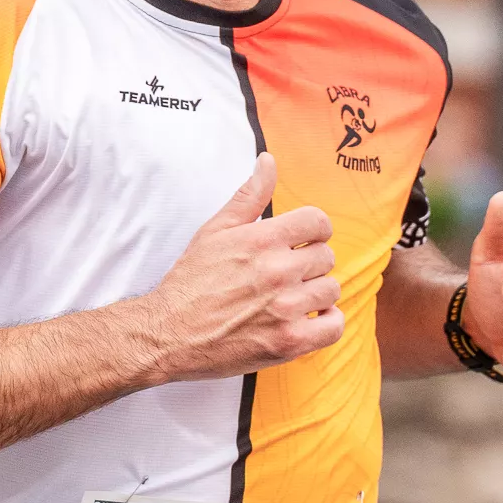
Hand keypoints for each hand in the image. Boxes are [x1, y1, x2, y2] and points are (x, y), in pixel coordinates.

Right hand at [137, 153, 344, 382]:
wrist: (169, 333)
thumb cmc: (190, 282)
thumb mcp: (215, 230)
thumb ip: (248, 196)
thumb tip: (268, 161)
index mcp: (262, 239)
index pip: (319, 222)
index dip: (314, 231)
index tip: (303, 242)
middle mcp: (278, 270)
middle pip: (326, 257)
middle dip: (311, 263)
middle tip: (288, 274)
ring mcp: (285, 307)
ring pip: (331, 290)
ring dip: (317, 293)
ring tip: (294, 297)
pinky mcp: (288, 341)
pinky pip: (333, 326)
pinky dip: (327, 322)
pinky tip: (309, 318)